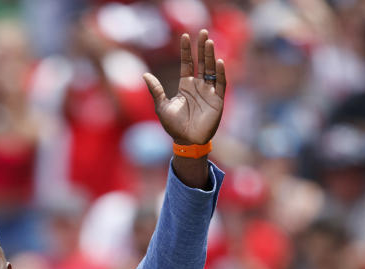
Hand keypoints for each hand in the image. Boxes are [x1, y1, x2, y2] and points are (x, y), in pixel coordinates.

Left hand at [143, 31, 226, 145]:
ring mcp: (209, 92)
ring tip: (209, 42)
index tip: (185, 35)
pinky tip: (218, 62)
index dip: (186, 50)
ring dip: (211, 56)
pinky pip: (220, 84)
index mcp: (186, 85)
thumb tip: (144, 74)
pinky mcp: (217, 101)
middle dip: (202, 47)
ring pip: (211, 69)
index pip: (187, 63)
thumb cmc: (174, 126)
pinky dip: (220, 74)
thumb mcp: (162, 106)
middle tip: (203, 31)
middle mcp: (199, 86)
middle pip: (202, 62)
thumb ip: (155, 90)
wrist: (186, 142)